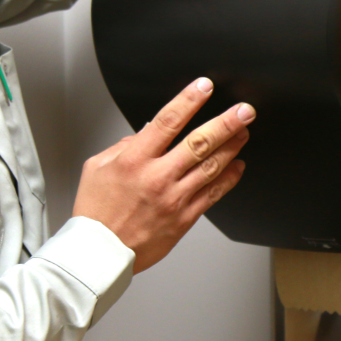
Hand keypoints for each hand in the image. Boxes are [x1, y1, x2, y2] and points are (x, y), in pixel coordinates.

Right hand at [73, 78, 252, 272]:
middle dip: (226, 123)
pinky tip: (238, 166)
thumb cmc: (97, 213)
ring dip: (232, 146)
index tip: (204, 87)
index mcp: (134, 160)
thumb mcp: (96, 168)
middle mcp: (157, 177)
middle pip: (199, 142)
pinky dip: (229, 179)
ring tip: (244, 132)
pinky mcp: (184, 218)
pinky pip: (213, 195)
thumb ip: (123, 147)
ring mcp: (174, 199)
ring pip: (211, 167)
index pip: (167, 121)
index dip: (189, 100)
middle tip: (244, 111)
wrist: (101, 253)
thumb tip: (147, 133)